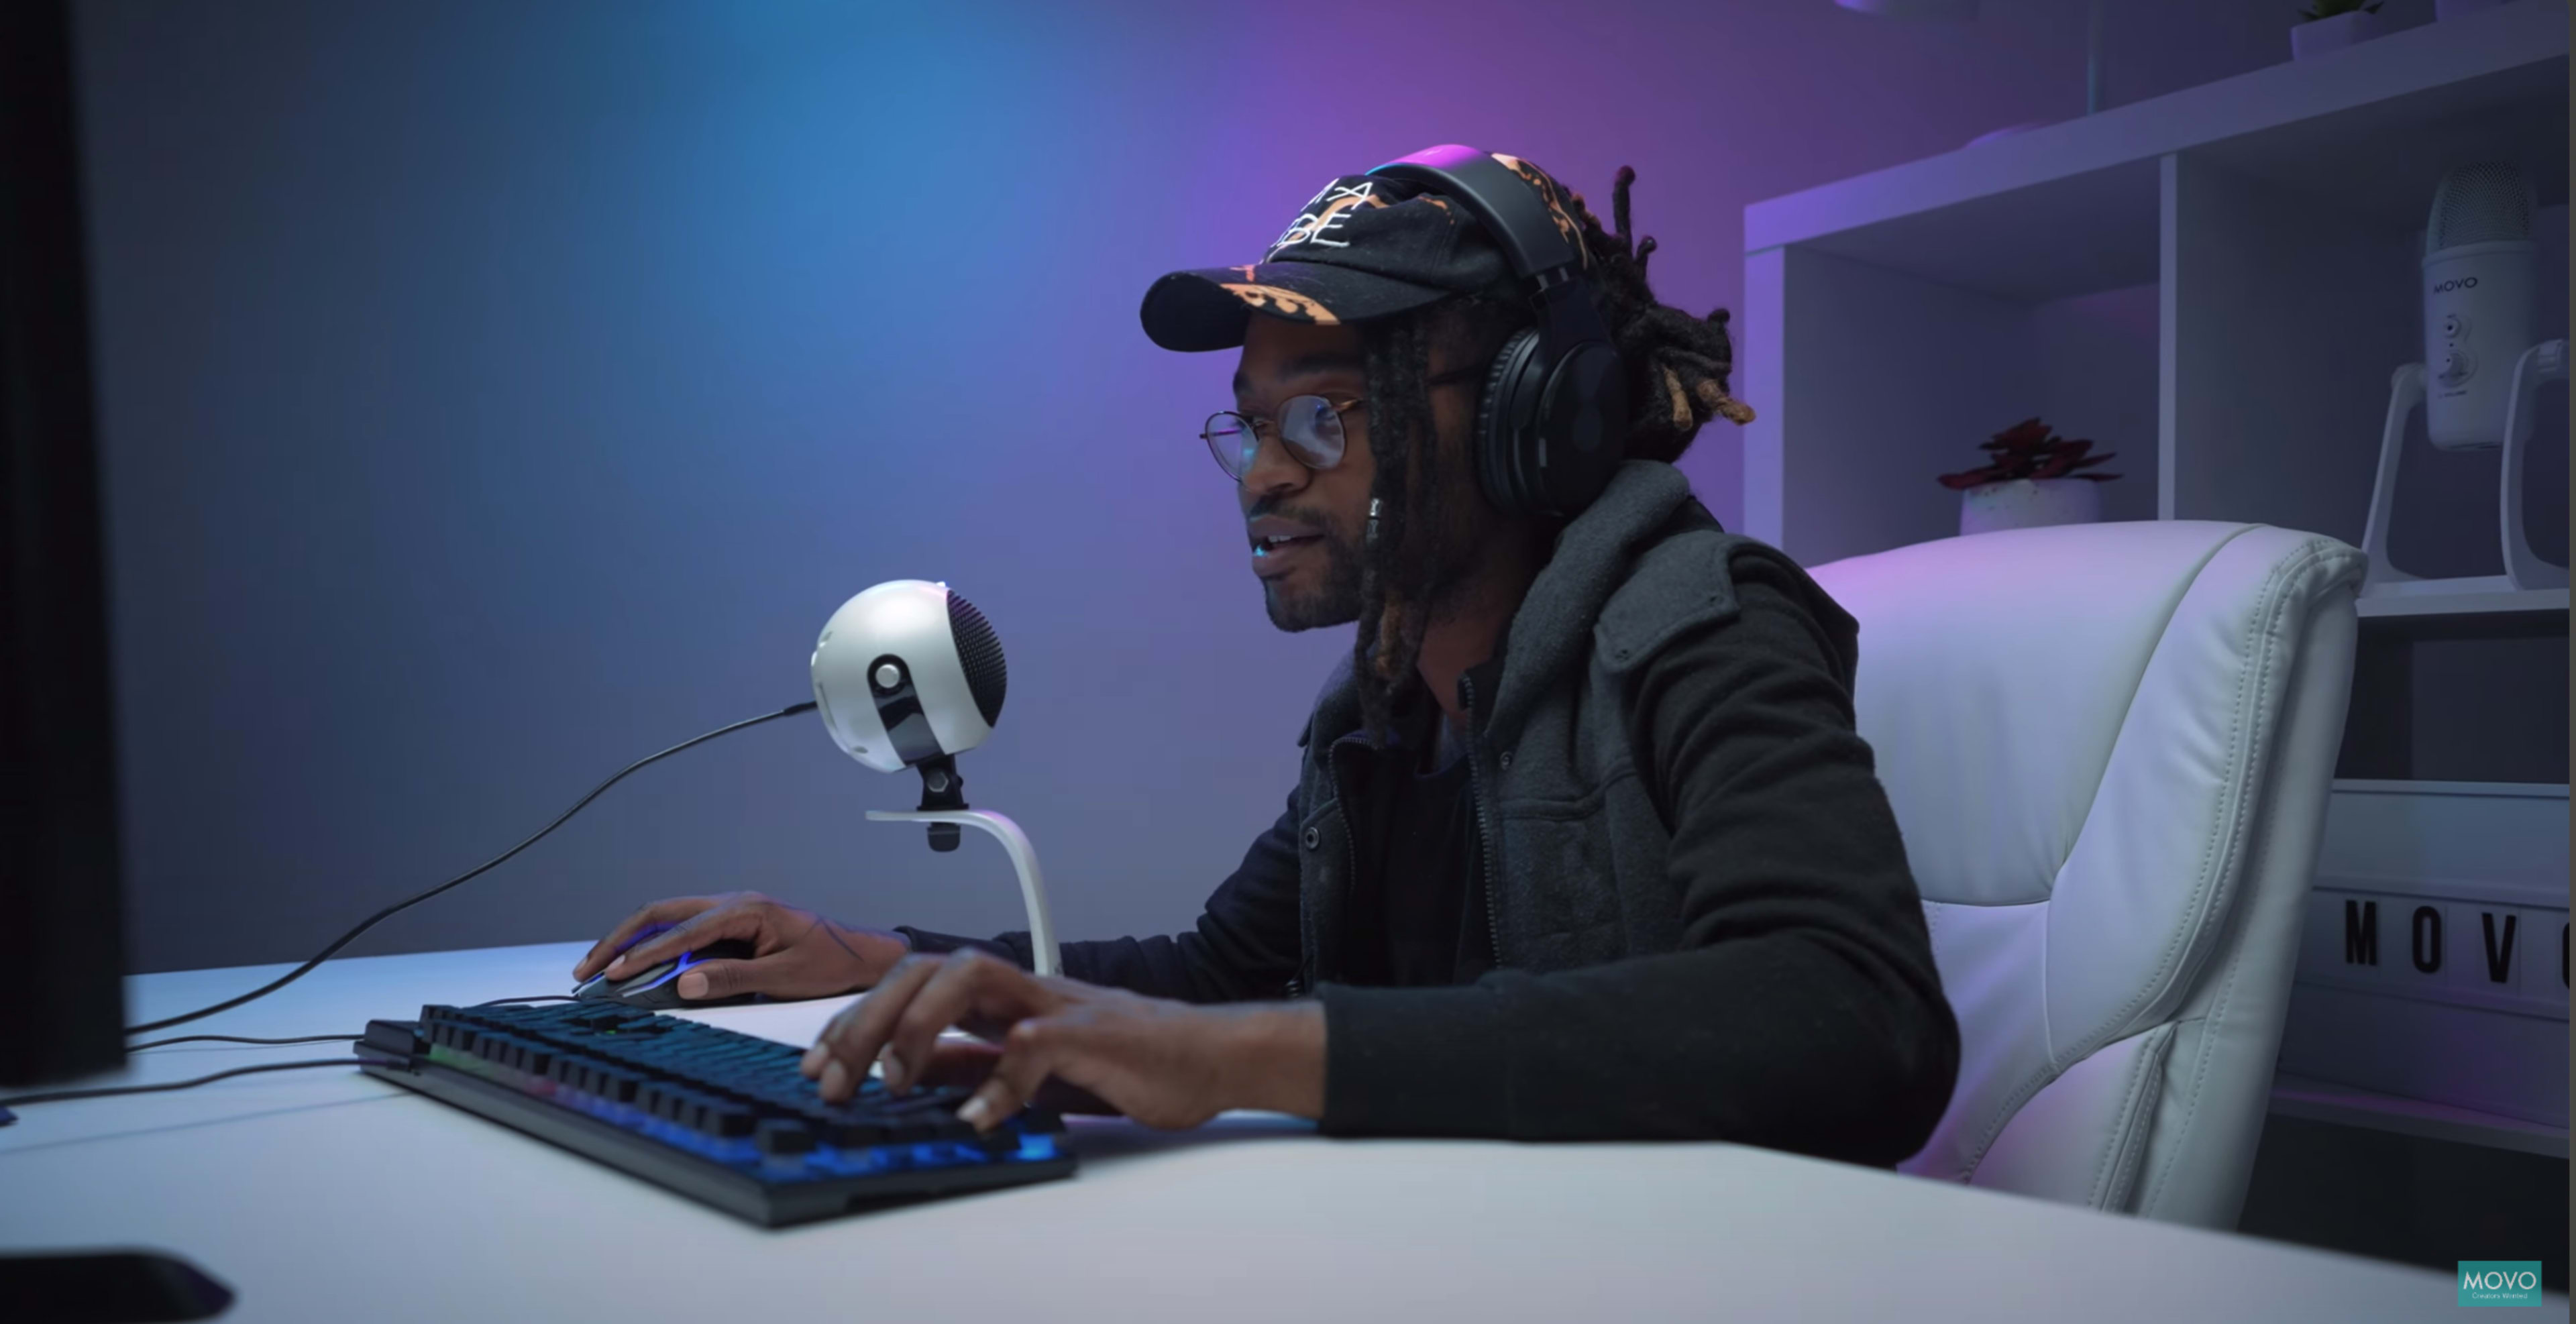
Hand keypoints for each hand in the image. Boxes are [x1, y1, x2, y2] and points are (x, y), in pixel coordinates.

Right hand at [571, 891, 909, 1000]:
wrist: (864, 954)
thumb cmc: (832, 963)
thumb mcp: (785, 977)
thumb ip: (734, 979)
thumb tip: (683, 983)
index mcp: (747, 909)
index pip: (682, 931)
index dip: (644, 954)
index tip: (614, 975)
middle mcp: (734, 903)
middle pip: (662, 913)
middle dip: (620, 939)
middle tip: (588, 969)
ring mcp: (731, 912)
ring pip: (667, 919)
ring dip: (631, 940)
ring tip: (598, 967)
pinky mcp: (731, 926)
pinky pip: (682, 930)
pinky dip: (652, 944)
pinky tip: (634, 963)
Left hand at [798, 949, 1323, 1131]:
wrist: (1210, 1055)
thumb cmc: (1128, 1060)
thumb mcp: (1030, 1066)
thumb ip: (978, 1062)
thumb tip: (915, 1073)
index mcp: (1001, 999)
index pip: (911, 986)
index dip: (856, 1019)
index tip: (817, 1065)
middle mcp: (1020, 990)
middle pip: (924, 969)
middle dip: (868, 1019)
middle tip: (837, 1078)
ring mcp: (1055, 1004)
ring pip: (969, 976)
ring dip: (919, 1025)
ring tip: (895, 1081)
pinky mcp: (1093, 1032)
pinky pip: (1035, 1044)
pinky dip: (1000, 1080)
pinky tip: (978, 1115)